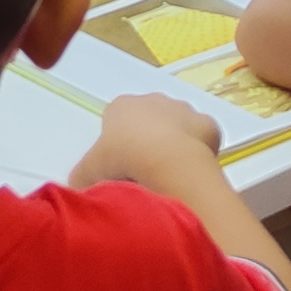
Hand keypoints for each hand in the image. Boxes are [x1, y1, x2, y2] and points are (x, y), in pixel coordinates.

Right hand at [73, 92, 225, 189]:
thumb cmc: (121, 161)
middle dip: (148, 144)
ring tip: (169, 177)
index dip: (118, 146)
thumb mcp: (86, 174)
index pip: (117, 121)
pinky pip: (202, 138)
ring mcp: (184, 109)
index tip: (120, 168)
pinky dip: (198, 153)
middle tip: (144, 175)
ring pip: (178, 128)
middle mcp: (153, 100)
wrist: (166, 162)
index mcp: (121, 106)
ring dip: (174, 147)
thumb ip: (82, 178)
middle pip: (149, 122)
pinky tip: (191, 172)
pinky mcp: (208, 124)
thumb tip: (83, 190)